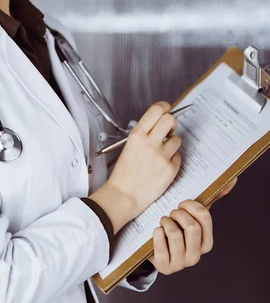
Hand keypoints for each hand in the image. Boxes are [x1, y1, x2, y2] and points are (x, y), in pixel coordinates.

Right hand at [89, 101, 182, 233]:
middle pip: (171, 119)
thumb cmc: (125, 171)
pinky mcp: (170, 169)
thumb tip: (161, 122)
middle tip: (168, 130)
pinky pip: (178, 156)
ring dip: (172, 143)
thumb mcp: (129, 145)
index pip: (157, 109)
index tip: (166, 110)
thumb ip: (144, 132)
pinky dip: (172, 160)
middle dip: (172, 123)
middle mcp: (150, 143)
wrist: (124, 194)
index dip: (165, 107)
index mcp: (137, 135)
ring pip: (177, 139)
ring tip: (162, 153)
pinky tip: (162, 166)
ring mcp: (161, 156)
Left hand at [147, 177, 237, 273]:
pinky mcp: (165, 267)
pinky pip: (161, 246)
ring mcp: (181, 263)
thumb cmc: (175, 227)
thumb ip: (209, 200)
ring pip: (175, 235)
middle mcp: (196, 255)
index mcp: (206, 243)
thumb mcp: (191, 216)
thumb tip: (231, 179)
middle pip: (192, 227)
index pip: (205, 217)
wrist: (153, 247)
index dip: (191, 206)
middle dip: (178, 214)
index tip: (182, 203)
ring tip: (163, 221)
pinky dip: (157, 233)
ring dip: (165, 222)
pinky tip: (156, 231)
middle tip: (172, 213)